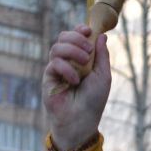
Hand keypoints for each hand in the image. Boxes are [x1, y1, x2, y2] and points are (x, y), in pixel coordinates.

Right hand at [43, 27, 111, 150]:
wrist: (81, 120)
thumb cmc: (93, 101)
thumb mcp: (103, 75)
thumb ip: (102, 55)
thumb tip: (101, 35)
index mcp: (80, 59)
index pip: (75, 37)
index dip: (79, 30)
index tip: (88, 30)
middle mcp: (67, 62)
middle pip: (63, 37)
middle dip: (76, 38)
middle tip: (88, 51)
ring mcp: (56, 69)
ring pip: (57, 47)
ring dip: (72, 51)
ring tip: (84, 64)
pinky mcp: (48, 78)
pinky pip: (54, 63)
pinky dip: (66, 69)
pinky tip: (75, 81)